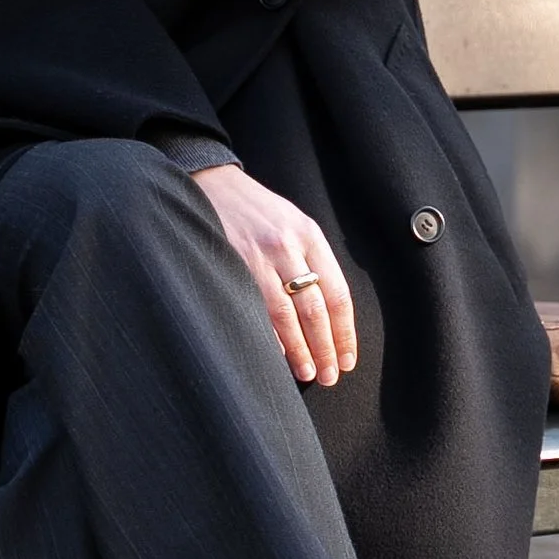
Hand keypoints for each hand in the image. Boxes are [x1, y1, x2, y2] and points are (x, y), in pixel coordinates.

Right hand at [189, 163, 357, 385]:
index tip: (347, 358)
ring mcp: (259, 256)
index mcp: (310, 235)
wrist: (211, 183)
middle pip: (315, 308)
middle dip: (325, 347)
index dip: (344, 331)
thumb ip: (310, 260)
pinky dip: (267, 335)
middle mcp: (288, 246)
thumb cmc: (256, 211)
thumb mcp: (292, 223)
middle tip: (330, 375)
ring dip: (299, 349)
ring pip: (286, 314)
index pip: (337, 292)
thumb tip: (326, 316)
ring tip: (307, 373)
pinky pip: (254, 308)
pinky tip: (275, 356)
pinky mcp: (232, 264)